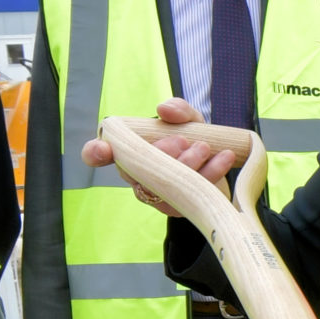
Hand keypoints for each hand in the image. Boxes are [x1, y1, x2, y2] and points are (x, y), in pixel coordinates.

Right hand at [80, 98, 233, 213]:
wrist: (223, 163)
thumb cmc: (196, 139)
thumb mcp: (189, 119)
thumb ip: (178, 110)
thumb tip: (164, 110)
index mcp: (130, 151)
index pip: (100, 154)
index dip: (95, 152)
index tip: (101, 148)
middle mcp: (137, 174)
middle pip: (136, 171)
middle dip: (160, 155)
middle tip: (183, 140)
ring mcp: (155, 195)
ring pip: (163, 186)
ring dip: (185, 165)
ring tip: (205, 147)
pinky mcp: (177, 208)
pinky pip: (189, 196)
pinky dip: (210, 174)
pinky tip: (224, 157)